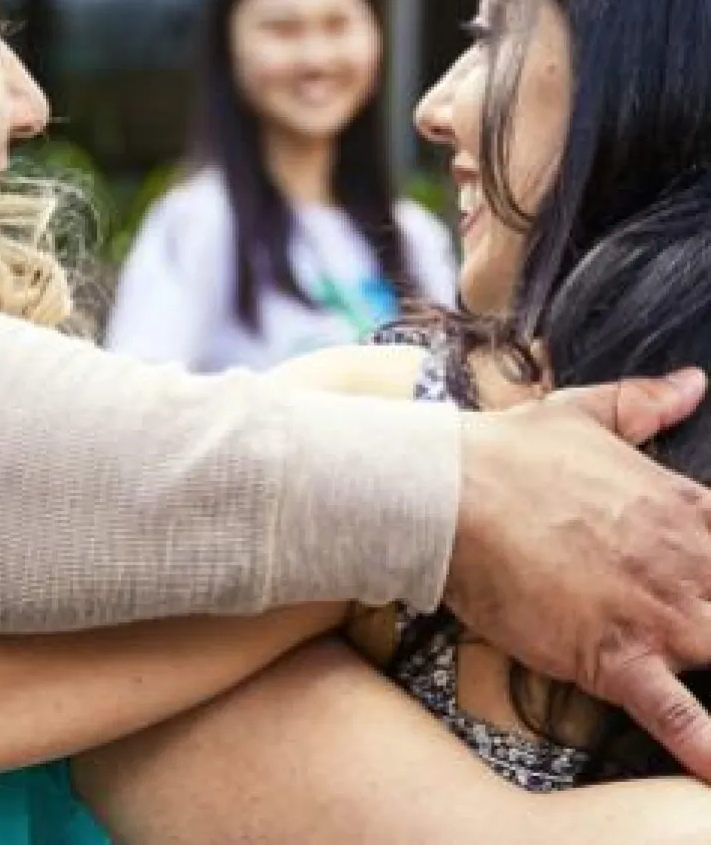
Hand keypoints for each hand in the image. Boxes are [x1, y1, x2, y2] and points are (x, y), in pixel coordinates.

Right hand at [447, 369, 710, 778]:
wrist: (446, 491)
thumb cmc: (509, 451)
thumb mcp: (582, 412)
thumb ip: (645, 403)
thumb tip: (694, 383)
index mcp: (685, 506)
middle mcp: (687, 563)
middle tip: (708, 616)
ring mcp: (657, 614)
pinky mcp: (616, 659)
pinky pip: (678, 715)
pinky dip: (703, 746)